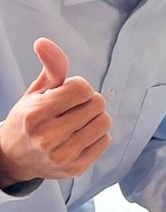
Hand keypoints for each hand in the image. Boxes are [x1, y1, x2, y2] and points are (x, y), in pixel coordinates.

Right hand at [0, 39, 111, 186]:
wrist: (14, 158)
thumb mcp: (36, 91)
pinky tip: (78, 137)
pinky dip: (96, 136)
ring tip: (76, 122)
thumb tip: (43, 41)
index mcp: (36, 115)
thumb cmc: (28, 120)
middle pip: (97, 104)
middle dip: (88, 101)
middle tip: (71, 110)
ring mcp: (61, 157)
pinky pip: (105, 141)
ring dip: (94, 118)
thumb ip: (50, 66)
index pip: (83, 88)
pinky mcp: (73, 170)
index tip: (66, 94)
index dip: (79, 87)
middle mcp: (47, 138)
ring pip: (104, 122)